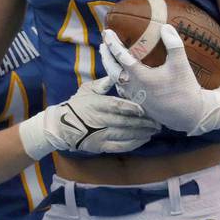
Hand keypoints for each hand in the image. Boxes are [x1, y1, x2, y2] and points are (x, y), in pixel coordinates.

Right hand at [18, 77, 160, 159]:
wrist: (61, 126)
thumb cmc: (76, 104)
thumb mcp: (87, 89)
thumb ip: (103, 83)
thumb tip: (118, 73)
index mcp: (97, 104)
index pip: (117, 106)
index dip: (132, 108)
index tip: (145, 108)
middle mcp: (100, 120)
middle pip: (125, 122)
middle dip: (144, 122)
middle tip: (158, 121)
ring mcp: (101, 134)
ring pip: (126, 134)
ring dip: (142, 133)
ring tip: (155, 130)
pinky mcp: (101, 146)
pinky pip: (121, 146)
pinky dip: (134, 143)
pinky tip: (144, 139)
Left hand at [100, 25, 205, 131]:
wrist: (190, 115)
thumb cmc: (185, 89)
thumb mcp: (181, 64)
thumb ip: (173, 44)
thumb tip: (165, 27)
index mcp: (141, 77)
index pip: (121, 57)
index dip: (113, 43)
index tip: (106, 32)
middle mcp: (134, 88)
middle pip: (112, 70)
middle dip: (106, 56)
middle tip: (103, 43)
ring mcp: (135, 97)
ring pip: (116, 81)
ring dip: (111, 68)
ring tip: (109, 57)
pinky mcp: (139, 104)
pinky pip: (123, 90)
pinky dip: (118, 80)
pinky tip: (121, 76)